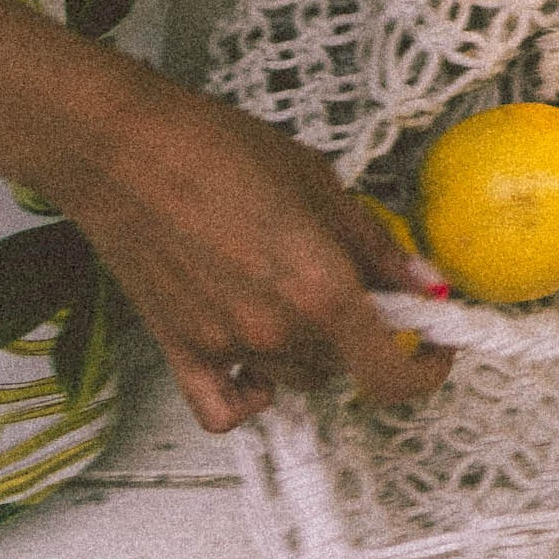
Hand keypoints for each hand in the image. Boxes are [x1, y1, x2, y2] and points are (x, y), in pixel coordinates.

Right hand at [55, 64, 453, 431]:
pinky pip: (224, 410)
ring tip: (291, 291)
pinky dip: (248, 396)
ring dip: (311, 349)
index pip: (392, 375)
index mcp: (322, 290)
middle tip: (350, 283)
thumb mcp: (321, 184)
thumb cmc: (217, 149)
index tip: (435, 348)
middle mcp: (276, 331)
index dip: (426, 370)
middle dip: (362, 330)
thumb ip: (376, 246)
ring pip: (296, 378)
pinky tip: (254, 359)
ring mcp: (225, 348)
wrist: (124, 148)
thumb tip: (422, 283)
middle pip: (346, 365)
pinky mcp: (179, 351)